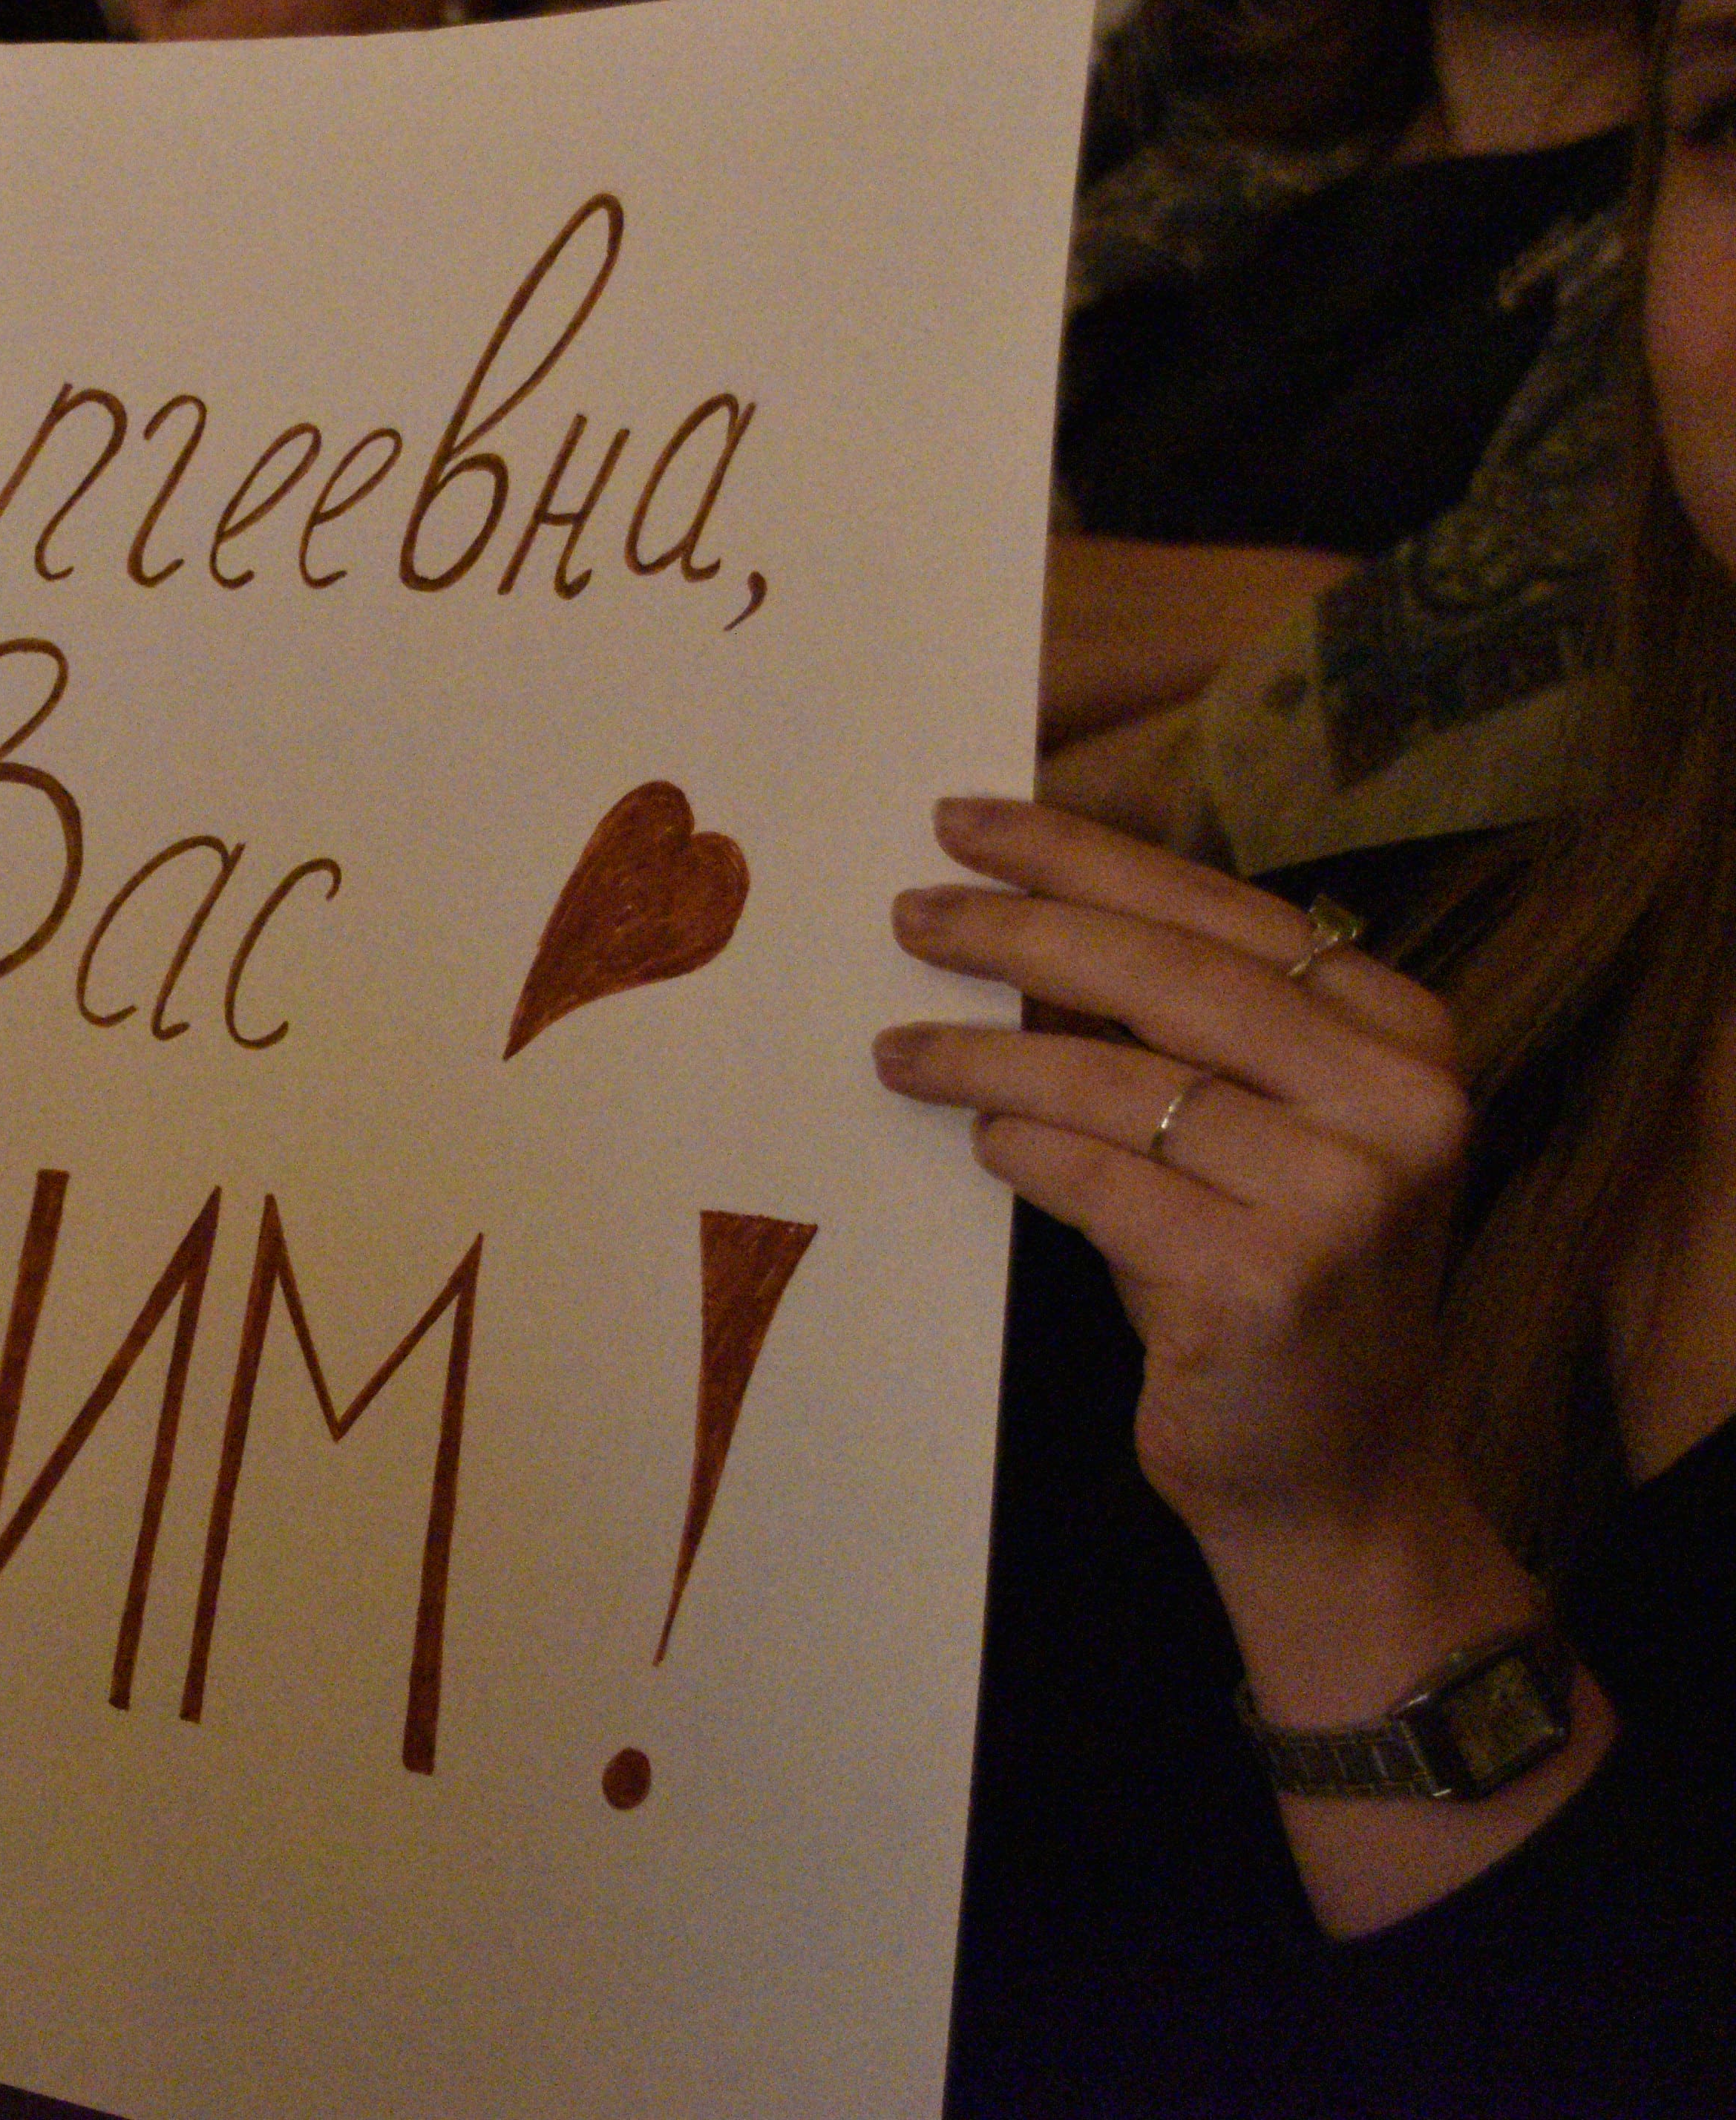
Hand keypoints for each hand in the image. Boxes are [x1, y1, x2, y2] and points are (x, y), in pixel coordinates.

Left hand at [871, 798, 1470, 1547]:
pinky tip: (976, 1137)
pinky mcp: (1266, 1282)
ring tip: (898, 1046)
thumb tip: (1008, 920)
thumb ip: (1168, 1034)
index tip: (971, 821)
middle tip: (911, 911)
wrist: (1334, 1480)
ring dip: (987, 1052)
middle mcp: (1397, 1103)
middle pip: (1170, 973)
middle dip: (1021, 927)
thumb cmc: (1258, 1285)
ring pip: (1119, 1080)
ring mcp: (1342, 1196)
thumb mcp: (1242, 1136)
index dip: (1087, 855)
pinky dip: (1025, 1148)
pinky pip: (1102, 1180)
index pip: (1223, 912)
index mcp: (1402, 1037)